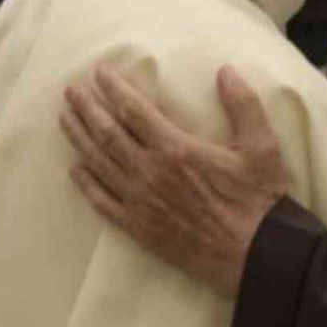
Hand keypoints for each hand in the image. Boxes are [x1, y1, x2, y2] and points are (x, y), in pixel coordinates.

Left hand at [60, 64, 290, 296]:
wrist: (256, 256)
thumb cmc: (259, 200)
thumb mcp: (262, 146)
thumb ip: (243, 105)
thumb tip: (226, 70)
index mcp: (176, 149)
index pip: (134, 110)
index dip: (114, 88)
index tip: (100, 71)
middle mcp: (149, 173)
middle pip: (107, 134)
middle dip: (87, 108)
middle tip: (71, 90)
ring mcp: (140, 202)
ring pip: (99, 164)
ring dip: (79, 138)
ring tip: (64, 117)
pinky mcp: (140, 228)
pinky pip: (103, 202)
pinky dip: (86, 184)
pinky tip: (75, 169)